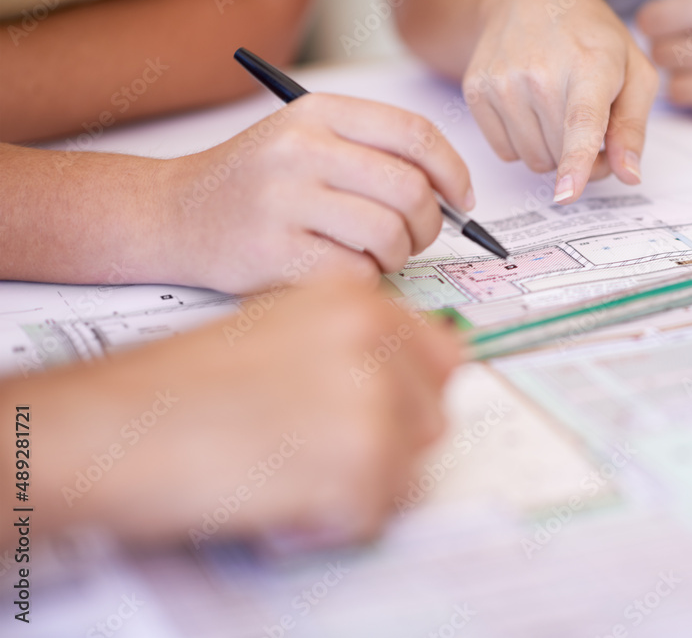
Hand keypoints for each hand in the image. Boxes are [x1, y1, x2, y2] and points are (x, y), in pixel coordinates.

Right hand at [14, 275, 461, 546]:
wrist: (112, 425)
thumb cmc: (178, 386)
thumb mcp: (281, 331)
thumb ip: (352, 349)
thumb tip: (404, 389)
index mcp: (359, 302)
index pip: (443, 357)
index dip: (412, 397)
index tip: (383, 418)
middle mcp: (376, 340)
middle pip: (432, 418)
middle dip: (385, 449)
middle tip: (315, 454)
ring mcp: (371, 399)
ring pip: (407, 471)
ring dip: (355, 488)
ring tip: (287, 476)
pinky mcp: (357, 462)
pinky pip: (373, 515)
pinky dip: (329, 525)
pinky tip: (276, 502)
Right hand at [162, 93, 474, 292]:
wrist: (172, 215)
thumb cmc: (254, 184)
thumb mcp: (306, 141)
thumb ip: (374, 155)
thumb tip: (452, 194)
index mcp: (317, 114)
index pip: (414, 133)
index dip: (452, 171)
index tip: (461, 198)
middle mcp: (301, 150)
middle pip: (410, 189)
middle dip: (428, 223)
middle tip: (416, 237)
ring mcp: (285, 201)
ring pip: (389, 235)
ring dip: (396, 255)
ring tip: (375, 255)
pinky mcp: (274, 253)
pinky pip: (357, 273)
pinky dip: (365, 280)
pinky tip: (344, 271)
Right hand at [464, 0, 657, 203]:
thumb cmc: (589, 37)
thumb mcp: (633, 72)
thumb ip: (632, 128)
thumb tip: (628, 174)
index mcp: (589, 66)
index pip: (580, 123)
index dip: (576, 162)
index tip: (567, 193)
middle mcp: (539, 73)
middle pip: (559, 155)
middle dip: (578, 158)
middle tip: (586, 129)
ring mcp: (502, 82)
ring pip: (532, 160)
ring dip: (550, 151)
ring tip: (557, 113)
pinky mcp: (476, 90)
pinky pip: (505, 152)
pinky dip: (521, 142)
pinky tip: (529, 109)